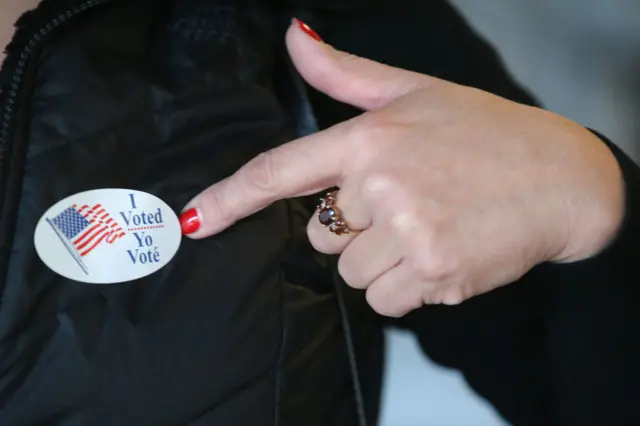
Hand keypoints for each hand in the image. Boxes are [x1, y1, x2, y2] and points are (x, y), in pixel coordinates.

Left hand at [180, 19, 623, 316]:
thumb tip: (295, 39)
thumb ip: (345, 74)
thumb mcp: (415, 92)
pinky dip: (408, 287)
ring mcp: (409, 233)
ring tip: (429, 229)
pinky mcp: (435, 273)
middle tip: (406, 206)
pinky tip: (442, 254)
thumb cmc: (487, 134)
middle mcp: (382, 186)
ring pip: (354, 274)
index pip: (279, 171)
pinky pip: (387, 300)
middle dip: (353, 230)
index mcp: (369, 139)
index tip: (196, 220)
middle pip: (323, 239)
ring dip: (382, 261)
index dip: (231, 198)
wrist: (561, 179)